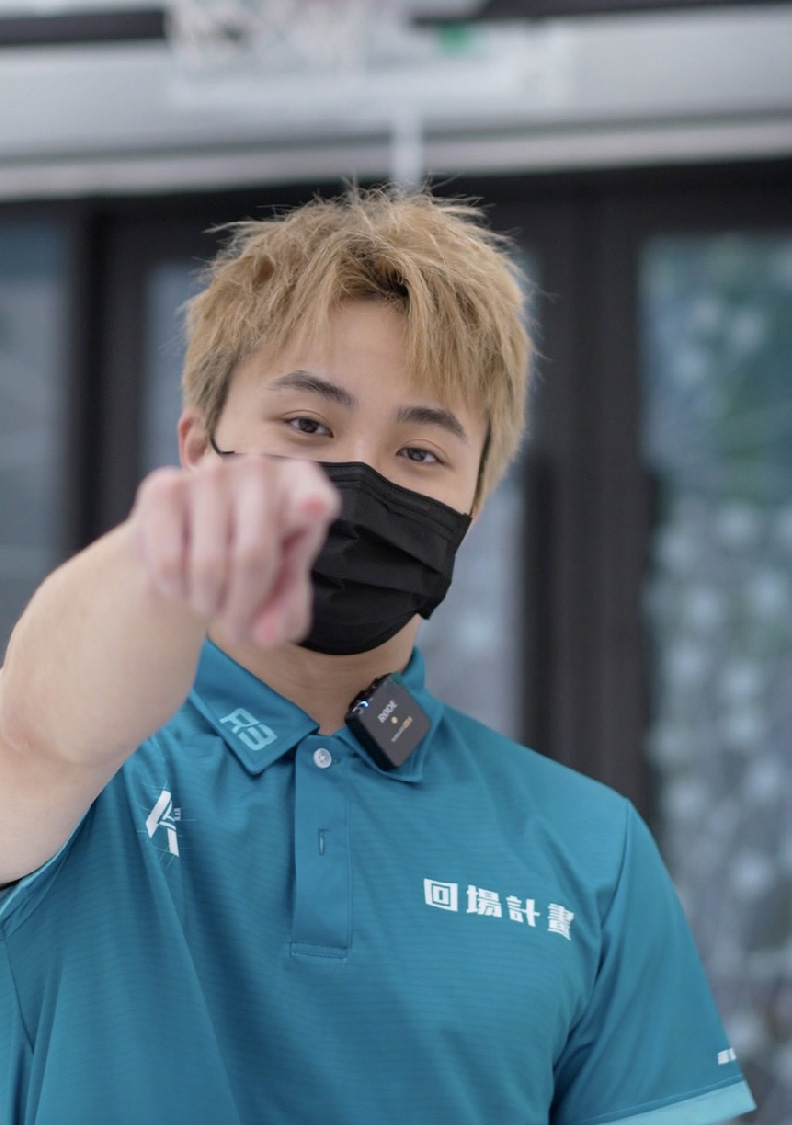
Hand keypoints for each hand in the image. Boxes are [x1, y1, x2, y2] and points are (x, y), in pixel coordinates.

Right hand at [130, 456, 339, 646]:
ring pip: (208, 566)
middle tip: (237, 629)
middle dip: (242, 610)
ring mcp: (209, 473)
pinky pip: (169, 562)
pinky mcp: (163, 488)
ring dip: (207, 604)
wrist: (194, 543)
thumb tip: (265, 635)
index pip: (311, 494)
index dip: (311, 502)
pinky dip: (175, 591)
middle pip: (253, 556)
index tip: (315, 508)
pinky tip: (182, 584)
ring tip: (210, 601)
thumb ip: (285, 615)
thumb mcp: (281, 591)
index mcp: (303, 486)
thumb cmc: (255, 563)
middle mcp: (259, 469)